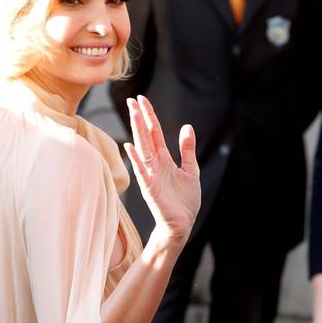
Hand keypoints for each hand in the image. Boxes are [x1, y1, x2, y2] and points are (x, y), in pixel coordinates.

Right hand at [124, 95, 200, 243]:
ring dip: (137, 131)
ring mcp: (150, 175)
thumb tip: (187, 126)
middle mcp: (155, 164)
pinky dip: (136, 159)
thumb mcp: (191, 169)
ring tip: (134, 113)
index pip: (155, 132)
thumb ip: (187, 149)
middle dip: (140, 118)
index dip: (150, 116)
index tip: (142, 99)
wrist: (182, 224)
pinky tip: (129, 146)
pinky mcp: (149, 188)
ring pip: (142, 148)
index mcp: (164, 159)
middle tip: (132, 99)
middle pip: (145, 136)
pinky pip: (141, 171)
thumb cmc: (185, 199)